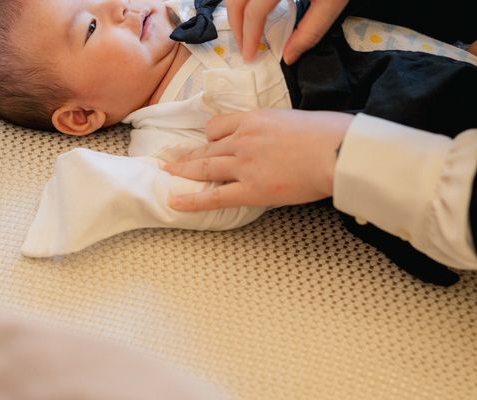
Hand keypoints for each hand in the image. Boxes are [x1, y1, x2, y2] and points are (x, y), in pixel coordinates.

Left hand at [163, 109, 352, 210]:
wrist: (339, 151)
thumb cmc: (329, 133)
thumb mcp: (294, 119)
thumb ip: (274, 129)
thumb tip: (275, 141)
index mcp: (254, 118)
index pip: (218, 126)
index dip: (211, 137)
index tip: (208, 144)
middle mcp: (242, 139)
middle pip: (206, 148)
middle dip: (188, 155)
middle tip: (173, 160)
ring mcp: (244, 164)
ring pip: (204, 167)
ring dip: (183, 171)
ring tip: (168, 174)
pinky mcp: (251, 189)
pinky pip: (214, 196)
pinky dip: (191, 199)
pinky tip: (174, 200)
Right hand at [226, 0, 348, 63]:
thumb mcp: (333, 1)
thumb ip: (310, 31)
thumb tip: (289, 56)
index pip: (253, 12)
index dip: (249, 37)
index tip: (249, 55)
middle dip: (236, 25)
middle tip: (244, 45)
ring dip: (236, 9)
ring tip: (246, 27)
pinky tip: (250, 6)